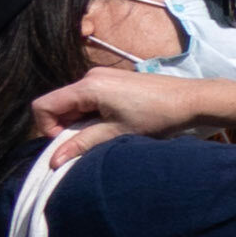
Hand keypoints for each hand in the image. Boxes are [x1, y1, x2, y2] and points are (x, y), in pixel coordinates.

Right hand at [32, 64, 221, 142]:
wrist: (192, 100)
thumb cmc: (157, 115)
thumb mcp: (117, 133)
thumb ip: (82, 143)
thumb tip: (54, 160)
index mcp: (87, 86)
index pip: (43, 105)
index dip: (48, 128)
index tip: (69, 143)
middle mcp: (90, 76)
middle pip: (59, 104)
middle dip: (67, 126)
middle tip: (91, 141)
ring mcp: (102, 76)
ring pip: (74, 103)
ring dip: (82, 122)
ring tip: (107, 132)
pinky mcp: (113, 80)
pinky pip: (89, 98)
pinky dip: (93, 114)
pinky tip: (115, 123)